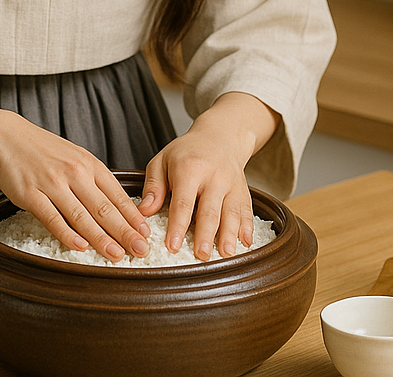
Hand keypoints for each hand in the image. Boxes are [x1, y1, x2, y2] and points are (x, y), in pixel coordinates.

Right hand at [0, 110, 151, 261]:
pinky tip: (79, 247)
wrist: (6, 136)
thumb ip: (93, 178)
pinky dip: (67, 234)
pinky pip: (52, 218)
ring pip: (82, 216)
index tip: (147, 234)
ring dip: (101, 238)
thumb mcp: (74, 156)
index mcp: (88, 163)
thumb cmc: (42, 149)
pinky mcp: (31, 194)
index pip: (117, 194)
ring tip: (117, 255)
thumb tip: (116, 204)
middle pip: (104, 208)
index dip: (133, 216)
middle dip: (125, 232)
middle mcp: (74, 172)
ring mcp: (52, 183)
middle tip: (141, 250)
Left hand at [139, 92, 279, 260]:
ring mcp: (231, 184)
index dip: (178, 225)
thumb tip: (144, 211)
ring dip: (229, 235)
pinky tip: (246, 243)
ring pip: (231, 212)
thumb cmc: (187, 152)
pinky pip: (247, 210)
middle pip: (209, 210)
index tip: (173, 246)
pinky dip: (247, 227)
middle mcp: (213, 176)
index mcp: (189, 168)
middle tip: (202, 256)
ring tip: (226, 254)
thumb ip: (153, 186)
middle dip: (206, 235)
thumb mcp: (163, 160)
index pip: (183, 202)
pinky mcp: (244, 191)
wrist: (219, 136)